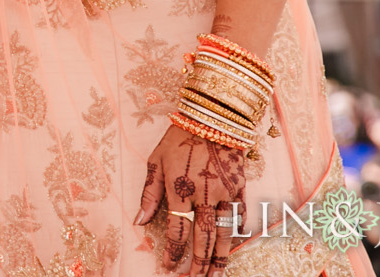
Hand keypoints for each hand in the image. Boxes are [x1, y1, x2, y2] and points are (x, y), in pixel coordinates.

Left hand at [134, 123, 247, 275]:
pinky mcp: (240, 188)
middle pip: (202, 238)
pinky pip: (238, 217)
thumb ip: (149, 194)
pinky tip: (230, 247)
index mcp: (180, 188)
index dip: (173, 251)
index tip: (169, 266)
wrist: (212, 118)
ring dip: (218, 258)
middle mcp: (204, 195)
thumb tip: (139, 221)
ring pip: (224, 234)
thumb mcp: (155, 161)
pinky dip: (235, 234)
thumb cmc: (178, 138)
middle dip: (197, 263)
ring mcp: (225, 193)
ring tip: (214, 276)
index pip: (177, 229)